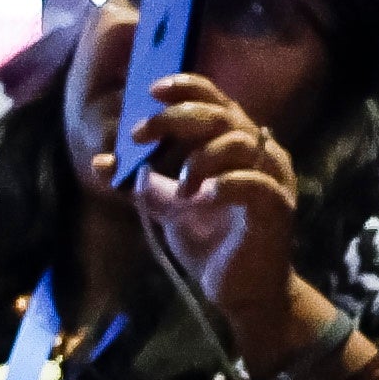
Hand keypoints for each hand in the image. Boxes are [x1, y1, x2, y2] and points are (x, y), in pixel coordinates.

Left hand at [115, 79, 304, 346]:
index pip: (214, 100)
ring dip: (201, 157)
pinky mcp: (277, 207)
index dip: (186, 88)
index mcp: (234, 144)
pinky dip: (227, 185)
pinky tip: (203, 197)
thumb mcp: (169, 208)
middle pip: (221, 114)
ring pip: (240, 143)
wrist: (240, 291)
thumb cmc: (210, 242)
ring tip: (179, 185)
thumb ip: (141, 185)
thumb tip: (101, 163)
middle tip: (140, 135)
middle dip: (177, 118)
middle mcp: (258, 152)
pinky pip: (256, 183)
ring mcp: (272, 177)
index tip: (151, 91)